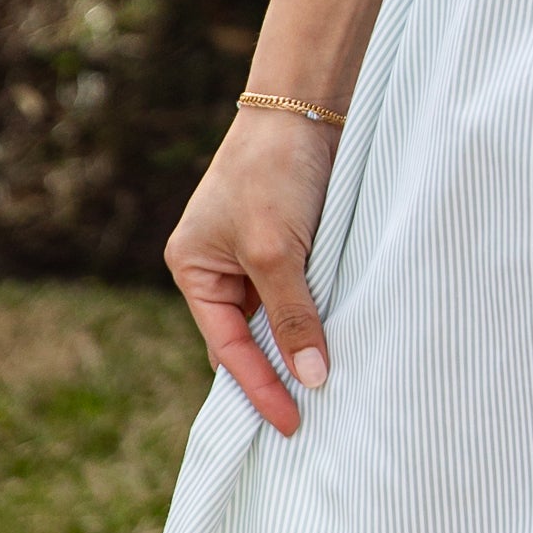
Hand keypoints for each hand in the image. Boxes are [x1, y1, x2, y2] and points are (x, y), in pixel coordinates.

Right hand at [164, 111, 338, 430]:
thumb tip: (312, 379)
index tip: (291, 425)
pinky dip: (316, 319)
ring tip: (331, 393)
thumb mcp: (277, 253)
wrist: (303, 106)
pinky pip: (298, 296)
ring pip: (276, 320)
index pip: (227, 347)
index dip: (260, 388)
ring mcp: (252, 256)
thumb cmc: (273, 173)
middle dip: (278, 374)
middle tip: (313, 422)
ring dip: (301, 347)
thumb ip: (292, 318)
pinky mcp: (288, 243)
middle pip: (248, 339)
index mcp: (192, 269)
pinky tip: (340, 344)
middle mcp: (216, 267)